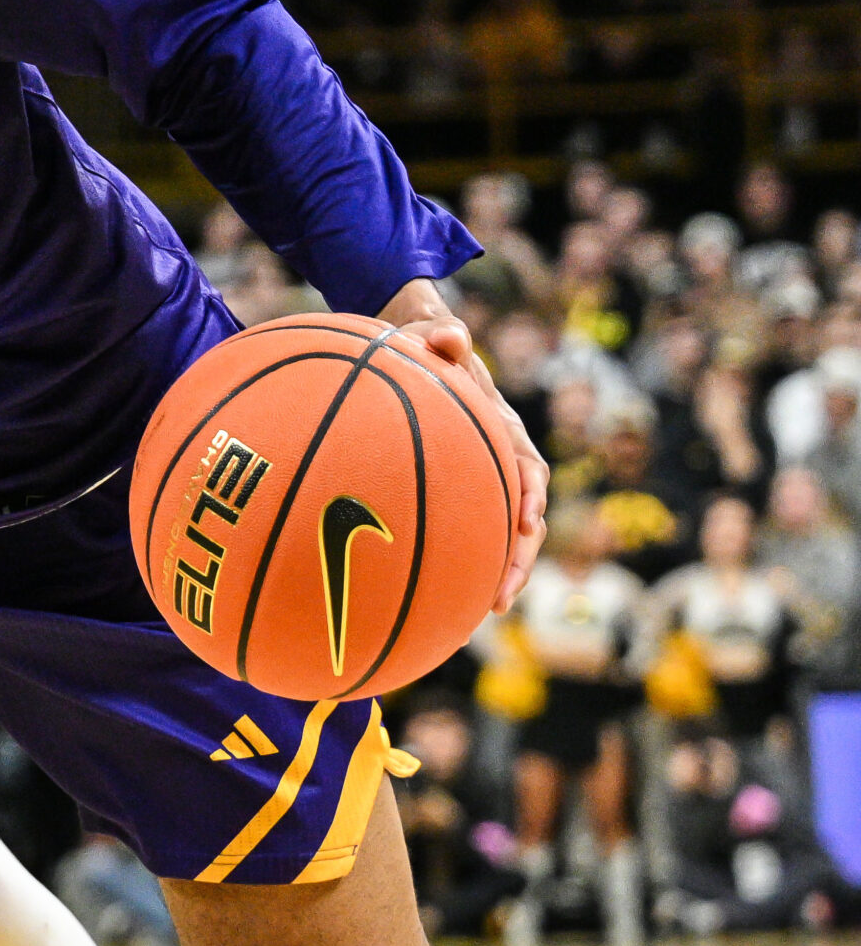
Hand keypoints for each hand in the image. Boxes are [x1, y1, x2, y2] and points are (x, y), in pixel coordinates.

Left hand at [379, 279, 548, 611]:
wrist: (416, 349)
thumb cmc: (424, 343)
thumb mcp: (432, 336)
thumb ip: (443, 337)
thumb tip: (449, 335)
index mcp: (500, 427)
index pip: (527, 465)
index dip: (530, 492)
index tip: (527, 520)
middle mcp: (497, 458)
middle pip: (523, 515)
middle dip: (519, 556)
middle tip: (503, 594)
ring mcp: (479, 477)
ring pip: (501, 532)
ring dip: (500, 569)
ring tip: (486, 610)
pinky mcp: (455, 490)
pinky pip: (465, 528)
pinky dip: (461, 559)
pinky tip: (439, 593)